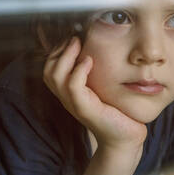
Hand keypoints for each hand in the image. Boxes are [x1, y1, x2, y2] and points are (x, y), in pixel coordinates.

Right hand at [43, 36, 147, 150]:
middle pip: (48, 70)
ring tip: (78, 44)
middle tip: (74, 38)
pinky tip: (89, 61)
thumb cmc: (118, 111)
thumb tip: (100, 49)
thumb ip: (98, 72)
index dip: (58, 50)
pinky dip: (78, 70)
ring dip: (66, 56)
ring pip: (55, 76)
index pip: (50, 67)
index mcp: (70, 92)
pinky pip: (73, 86)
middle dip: (59, 50)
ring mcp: (74, 104)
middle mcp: (67, 98)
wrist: (126, 138)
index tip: (72, 37)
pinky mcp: (84, 109)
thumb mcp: (105, 87)